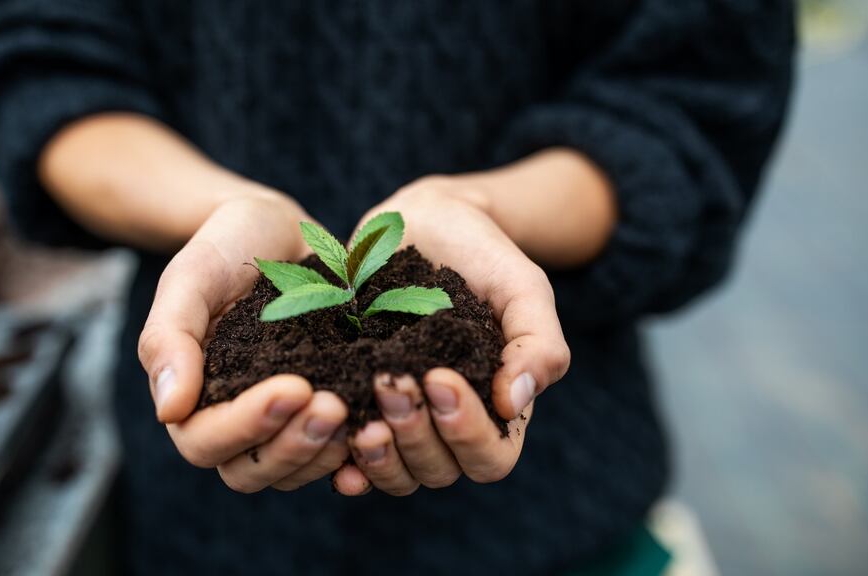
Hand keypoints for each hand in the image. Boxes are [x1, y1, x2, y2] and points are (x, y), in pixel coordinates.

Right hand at [138, 192, 350, 492]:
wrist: (276, 228)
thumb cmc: (225, 246)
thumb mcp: (190, 277)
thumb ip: (169, 338)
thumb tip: (169, 411)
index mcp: (192, 396)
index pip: (205, 442)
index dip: (247, 426)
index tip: (294, 387)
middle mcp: (233, 419)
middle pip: (250, 471)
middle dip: (293, 446)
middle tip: (334, 406)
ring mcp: (279, 421)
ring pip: (293, 470)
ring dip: (324, 452)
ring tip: (360, 413)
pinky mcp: (321, 409)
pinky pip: (333, 453)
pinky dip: (355, 450)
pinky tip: (382, 424)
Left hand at [333, 176, 570, 495]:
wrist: (426, 222)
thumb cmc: (483, 255)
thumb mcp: (523, 287)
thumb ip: (538, 343)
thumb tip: (516, 403)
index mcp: (497, 410)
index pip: (490, 457)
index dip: (466, 431)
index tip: (440, 377)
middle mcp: (448, 426)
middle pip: (438, 470)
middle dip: (414, 433)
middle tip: (390, 380)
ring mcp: (401, 420)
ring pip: (395, 473)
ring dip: (378, 454)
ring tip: (357, 415)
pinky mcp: (357, 404)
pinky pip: (349, 457)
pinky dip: (341, 459)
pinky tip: (329, 434)